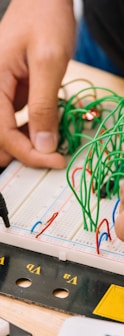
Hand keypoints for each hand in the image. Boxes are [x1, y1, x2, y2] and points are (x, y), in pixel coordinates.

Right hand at [0, 0, 74, 167]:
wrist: (43, 2)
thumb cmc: (45, 21)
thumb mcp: (49, 63)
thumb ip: (44, 107)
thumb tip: (44, 145)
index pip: (3, 133)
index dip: (28, 153)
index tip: (54, 160)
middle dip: (24, 152)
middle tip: (50, 156)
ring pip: (5, 133)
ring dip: (26, 144)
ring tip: (50, 144)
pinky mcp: (8, 95)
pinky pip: (13, 122)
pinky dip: (29, 131)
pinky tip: (46, 128)